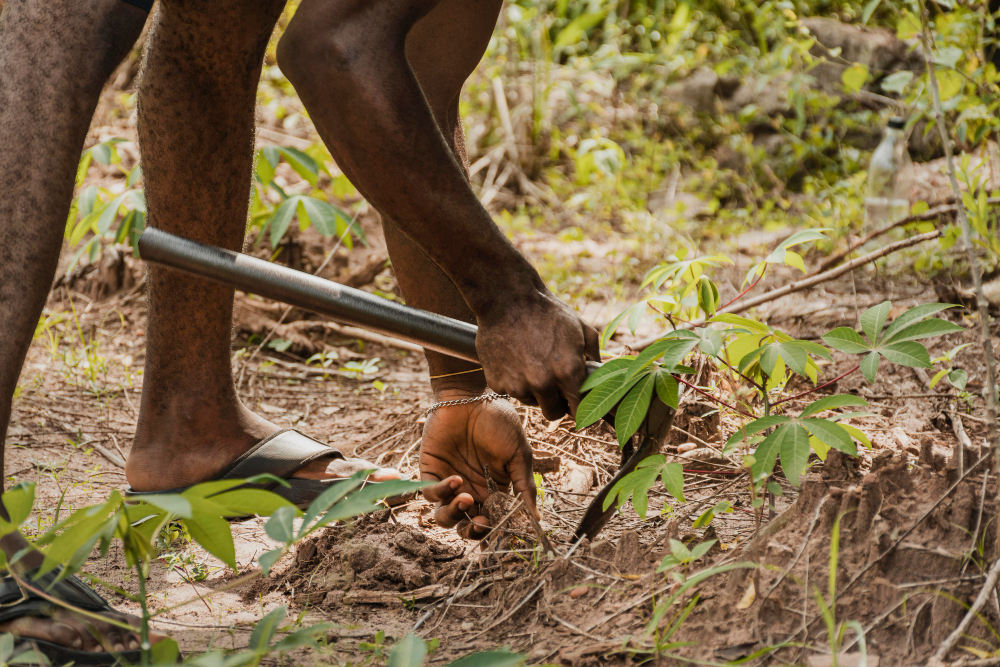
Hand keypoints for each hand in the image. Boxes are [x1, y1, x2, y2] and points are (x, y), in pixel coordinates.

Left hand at [419, 393, 535, 538]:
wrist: (470, 397)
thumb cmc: (497, 421)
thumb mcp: (518, 454)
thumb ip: (524, 486)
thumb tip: (536, 518)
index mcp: (492, 489)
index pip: (491, 520)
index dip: (494, 530)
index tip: (500, 529)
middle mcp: (469, 489)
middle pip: (466, 525)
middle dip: (472, 532)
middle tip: (481, 524)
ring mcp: (448, 482)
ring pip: (445, 517)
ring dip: (455, 515)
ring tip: (466, 499)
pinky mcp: (430, 471)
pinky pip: (431, 494)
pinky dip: (442, 492)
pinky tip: (456, 479)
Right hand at [476, 289, 599, 419]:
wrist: (507, 298)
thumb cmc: (546, 311)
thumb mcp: (580, 327)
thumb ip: (594, 354)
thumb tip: (600, 372)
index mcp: (567, 372)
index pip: (579, 410)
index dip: (578, 406)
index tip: (575, 400)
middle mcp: (542, 383)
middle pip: (553, 413)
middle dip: (556, 402)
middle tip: (554, 384)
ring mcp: (516, 384)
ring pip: (530, 401)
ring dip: (533, 390)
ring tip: (531, 363)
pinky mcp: (496, 382)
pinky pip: (509, 390)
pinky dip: (512, 380)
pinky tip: (514, 359)